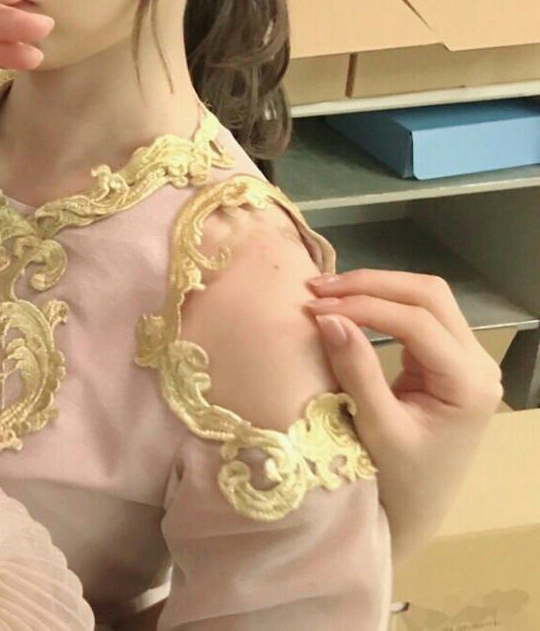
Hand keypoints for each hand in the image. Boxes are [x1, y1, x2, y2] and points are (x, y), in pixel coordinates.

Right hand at [306, 270, 503, 563]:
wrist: (418, 507)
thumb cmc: (400, 479)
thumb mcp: (377, 429)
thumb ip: (356, 371)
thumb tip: (327, 318)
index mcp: (468, 384)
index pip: (418, 322)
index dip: (365, 308)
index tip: (315, 310)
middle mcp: (477, 362)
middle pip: (429, 296)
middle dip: (371, 285)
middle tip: (317, 290)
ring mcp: (465, 357)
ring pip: (425, 297)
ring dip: (375, 287)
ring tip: (326, 292)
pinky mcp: (446, 357)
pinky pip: (417, 312)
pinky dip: (380, 302)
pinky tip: (346, 304)